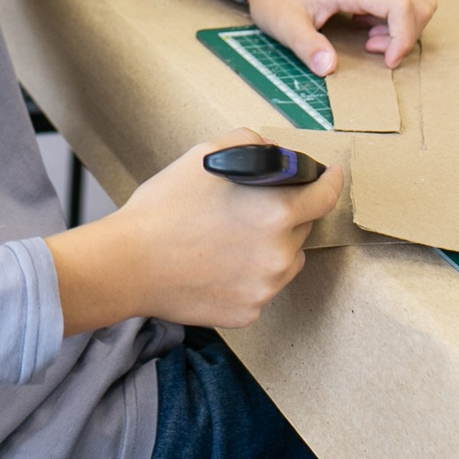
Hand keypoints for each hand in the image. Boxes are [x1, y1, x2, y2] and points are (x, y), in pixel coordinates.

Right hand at [46, 128, 339, 332]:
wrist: (128, 264)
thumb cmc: (163, 208)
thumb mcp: (206, 154)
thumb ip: (254, 146)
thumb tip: (279, 156)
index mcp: (277, 211)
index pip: (325, 195)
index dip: (330, 181)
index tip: (331, 175)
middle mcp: (280, 253)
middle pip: (302, 227)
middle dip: (286, 214)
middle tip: (250, 209)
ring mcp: (266, 288)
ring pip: (285, 260)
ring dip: (270, 247)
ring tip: (228, 239)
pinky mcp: (249, 312)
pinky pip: (261, 287)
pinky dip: (247, 275)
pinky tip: (216, 265)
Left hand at [235, 0, 434, 71]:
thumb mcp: (285, 25)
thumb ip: (307, 46)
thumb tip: (329, 68)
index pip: (402, 7)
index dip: (403, 39)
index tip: (386, 62)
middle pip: (419, 4)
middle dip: (405, 36)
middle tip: (371, 49)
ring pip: (417, 2)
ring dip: (403, 29)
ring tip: (369, 41)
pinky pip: (404, 1)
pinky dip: (396, 23)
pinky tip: (366, 30)